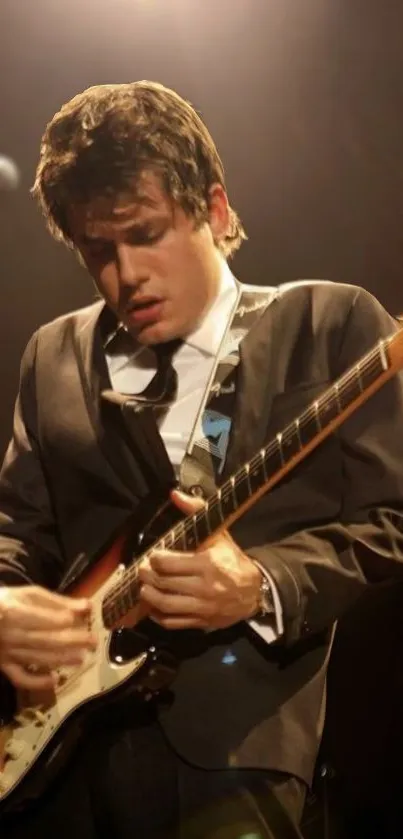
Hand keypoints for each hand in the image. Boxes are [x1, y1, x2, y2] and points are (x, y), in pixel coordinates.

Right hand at [0, 585, 95, 689]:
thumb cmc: (7, 601)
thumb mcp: (29, 594)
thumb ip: (57, 601)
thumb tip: (86, 606)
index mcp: (14, 611)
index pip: (41, 618)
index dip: (61, 619)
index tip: (82, 618)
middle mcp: (10, 633)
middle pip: (44, 639)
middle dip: (71, 641)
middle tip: (92, 641)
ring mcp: (6, 652)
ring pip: (37, 658)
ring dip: (61, 659)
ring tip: (81, 658)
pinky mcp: (4, 665)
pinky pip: (19, 678)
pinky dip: (36, 682)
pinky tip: (53, 681)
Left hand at [138, 489, 261, 630]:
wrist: (254, 590)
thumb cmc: (232, 559)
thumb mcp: (218, 534)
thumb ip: (196, 511)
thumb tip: (175, 495)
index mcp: (207, 563)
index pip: (168, 563)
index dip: (154, 558)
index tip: (152, 554)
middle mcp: (204, 587)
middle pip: (162, 583)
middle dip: (146, 575)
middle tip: (142, 568)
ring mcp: (202, 607)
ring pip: (164, 605)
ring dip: (148, 595)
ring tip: (145, 586)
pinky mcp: (201, 622)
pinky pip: (172, 622)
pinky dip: (158, 615)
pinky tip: (154, 606)